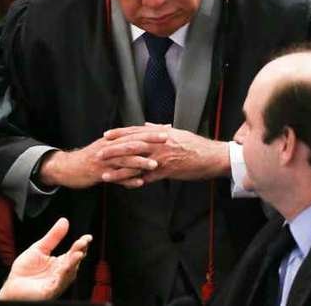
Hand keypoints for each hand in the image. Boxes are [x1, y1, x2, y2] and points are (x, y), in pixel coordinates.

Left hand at [0, 218, 92, 300]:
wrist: (12, 287)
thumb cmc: (25, 271)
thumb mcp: (39, 248)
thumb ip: (53, 236)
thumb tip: (64, 221)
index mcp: (60, 263)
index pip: (74, 252)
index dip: (81, 245)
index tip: (87, 237)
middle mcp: (61, 273)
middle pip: (73, 262)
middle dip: (79, 251)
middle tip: (82, 242)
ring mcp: (56, 282)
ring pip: (68, 273)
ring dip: (74, 263)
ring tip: (78, 253)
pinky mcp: (49, 291)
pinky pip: (58, 284)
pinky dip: (63, 276)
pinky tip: (65, 268)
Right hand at [39, 137, 157, 188]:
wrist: (68, 167)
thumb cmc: (91, 158)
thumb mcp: (106, 148)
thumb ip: (123, 144)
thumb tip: (141, 140)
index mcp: (112, 140)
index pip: (134, 133)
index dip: (150, 131)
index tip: (166, 129)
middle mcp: (109, 148)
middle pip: (131, 143)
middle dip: (149, 141)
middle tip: (166, 140)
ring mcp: (104, 161)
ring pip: (124, 160)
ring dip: (140, 162)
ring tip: (155, 164)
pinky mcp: (99, 173)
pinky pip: (116, 177)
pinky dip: (128, 180)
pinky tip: (139, 183)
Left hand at [101, 124, 229, 183]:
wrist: (213, 156)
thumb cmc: (196, 144)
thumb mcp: (177, 132)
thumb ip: (160, 128)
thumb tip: (147, 124)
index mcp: (160, 133)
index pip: (135, 131)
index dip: (119, 133)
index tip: (105, 135)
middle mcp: (159, 143)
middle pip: (130, 146)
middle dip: (113, 151)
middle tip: (98, 154)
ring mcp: (162, 158)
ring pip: (135, 164)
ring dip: (119, 170)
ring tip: (104, 175)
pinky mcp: (167, 171)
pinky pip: (148, 178)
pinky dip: (135, 182)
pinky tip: (124, 187)